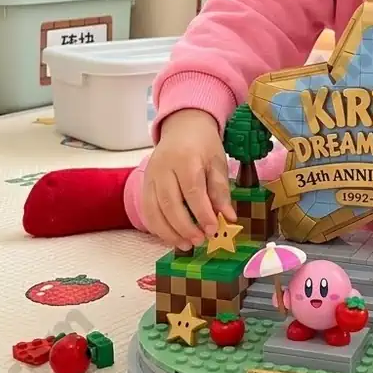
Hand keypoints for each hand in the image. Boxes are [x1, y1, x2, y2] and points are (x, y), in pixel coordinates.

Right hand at [141, 109, 235, 250]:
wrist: (182, 127)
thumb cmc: (203, 145)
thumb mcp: (218, 162)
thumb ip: (221, 190)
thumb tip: (229, 217)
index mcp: (185, 159)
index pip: (192, 190)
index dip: (202, 213)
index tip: (213, 230)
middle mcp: (163, 168)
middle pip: (169, 203)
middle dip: (184, 227)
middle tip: (199, 241)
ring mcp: (150, 176)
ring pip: (154, 210)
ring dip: (169, 232)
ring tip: (186, 245)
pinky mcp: (144, 184)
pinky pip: (147, 210)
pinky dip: (157, 228)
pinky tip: (172, 237)